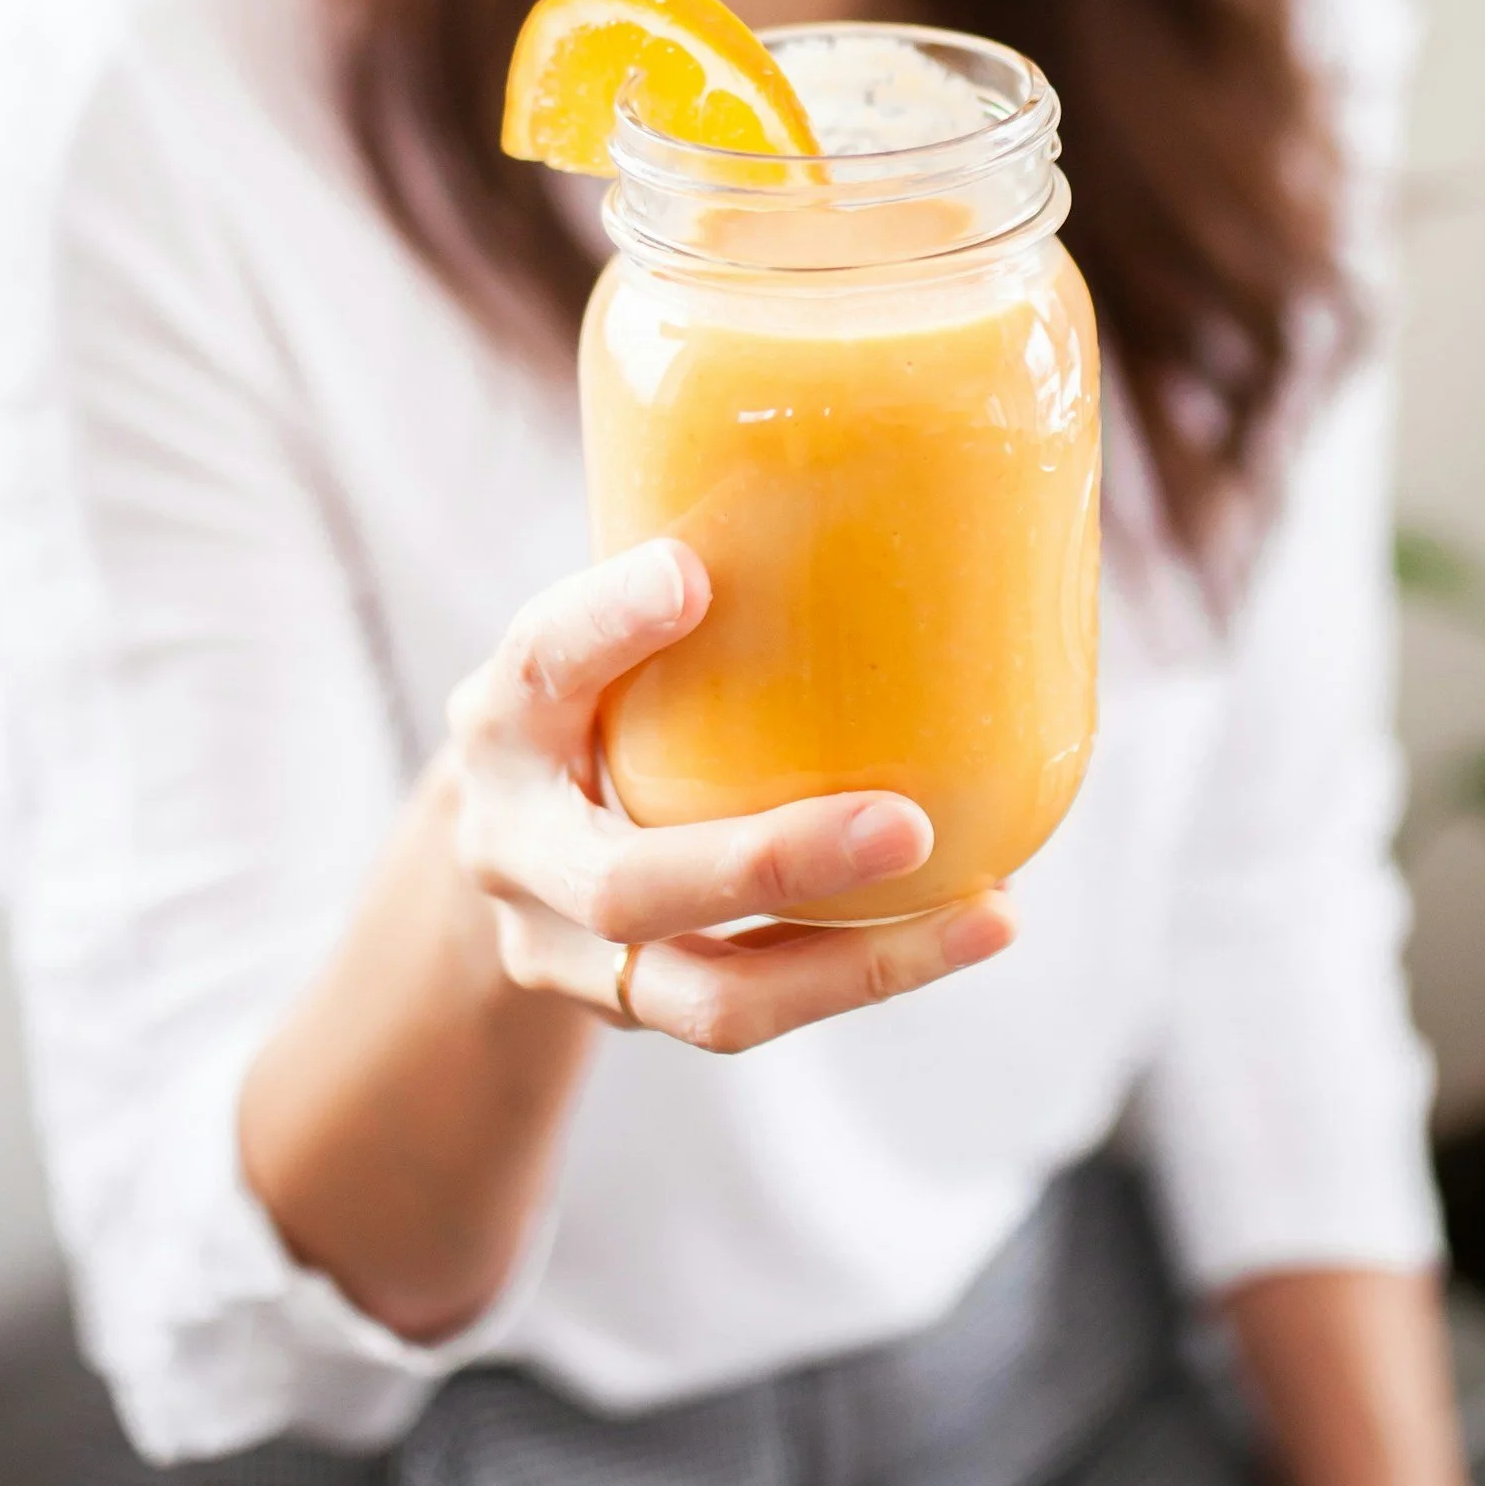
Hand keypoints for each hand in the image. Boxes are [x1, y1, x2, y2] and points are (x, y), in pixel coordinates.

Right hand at [445, 537, 1015, 1047]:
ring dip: (856, 963)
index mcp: (504, 719)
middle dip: (773, 861)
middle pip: (627, 884)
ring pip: (708, 999)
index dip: (605, 624)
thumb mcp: (595, 638)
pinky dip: (865, 972)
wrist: (496, 856)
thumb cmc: (590, 704)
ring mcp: (566, 951)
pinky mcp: (633, 1011)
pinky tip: (973, 923)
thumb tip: (890, 473)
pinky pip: (753, 1013)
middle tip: (907, 822)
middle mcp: (514, 846)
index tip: (691, 573)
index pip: (539, 664)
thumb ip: (682, 586)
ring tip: (988, 917)